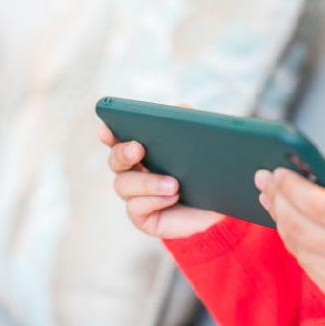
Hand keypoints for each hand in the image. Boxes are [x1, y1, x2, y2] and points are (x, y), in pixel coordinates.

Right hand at [98, 121, 223, 238]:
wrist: (219, 211)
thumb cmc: (206, 177)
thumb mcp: (201, 148)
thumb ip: (189, 125)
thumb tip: (180, 108)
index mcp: (145, 153)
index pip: (120, 140)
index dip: (109, 134)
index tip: (105, 127)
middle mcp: (134, 174)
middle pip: (115, 161)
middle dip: (123, 153)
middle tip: (138, 148)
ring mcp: (136, 196)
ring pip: (124, 185)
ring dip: (147, 182)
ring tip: (174, 184)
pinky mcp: (143, 217)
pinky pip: (136, 207)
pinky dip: (154, 200)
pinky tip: (172, 196)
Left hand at [255, 155, 324, 302]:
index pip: (320, 204)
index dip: (294, 186)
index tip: (279, 170)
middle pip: (301, 225)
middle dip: (279, 199)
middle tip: (264, 178)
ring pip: (298, 244)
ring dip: (280, 218)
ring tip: (271, 196)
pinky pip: (305, 262)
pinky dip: (293, 238)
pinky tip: (289, 220)